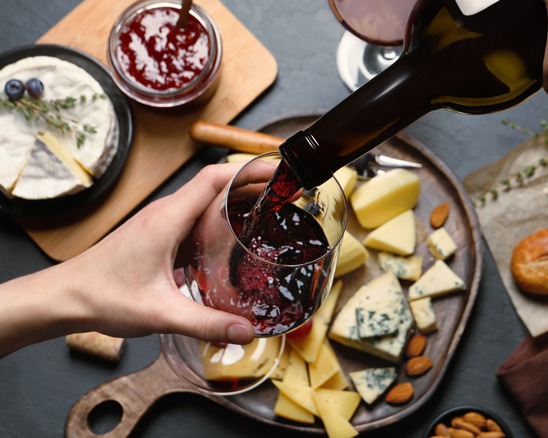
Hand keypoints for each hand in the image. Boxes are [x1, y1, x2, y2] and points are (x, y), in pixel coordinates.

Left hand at [0, 162, 274, 357]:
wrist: (64, 298)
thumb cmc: (103, 297)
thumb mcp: (160, 313)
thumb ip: (206, 323)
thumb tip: (247, 332)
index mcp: (168, 219)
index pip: (214, 178)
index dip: (248, 171)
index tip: (277, 173)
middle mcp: (165, 214)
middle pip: (215, 186)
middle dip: (251, 185)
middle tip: (284, 196)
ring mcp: (160, 224)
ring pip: (205, 203)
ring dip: (235, 203)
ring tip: (268, 214)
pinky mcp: (157, 237)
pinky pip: (194, 221)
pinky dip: (218, 222)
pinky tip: (233, 243)